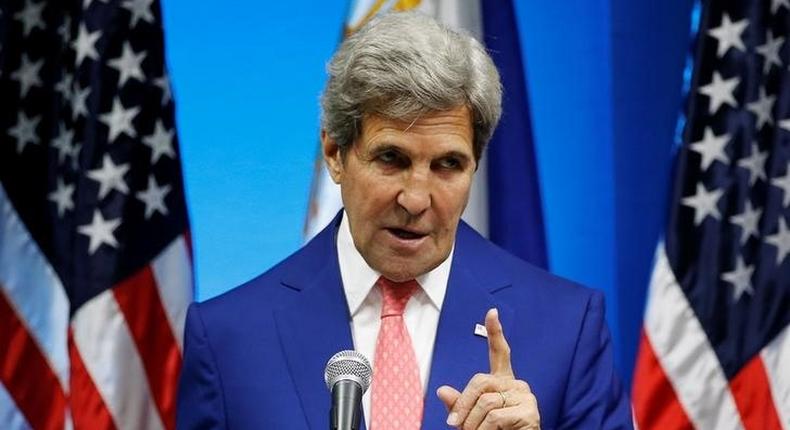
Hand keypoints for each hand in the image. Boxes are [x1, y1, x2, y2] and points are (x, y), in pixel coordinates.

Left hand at [436, 308, 539, 428]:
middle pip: (480, 381)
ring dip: (472, 425)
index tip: (492, 312)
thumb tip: (441, 390)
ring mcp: (525, 397)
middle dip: (463, 405)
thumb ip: (459, 404)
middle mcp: (516, 384)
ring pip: (486, 403)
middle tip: (454, 425)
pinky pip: (495, 417)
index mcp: (503, 382)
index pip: (500, 353)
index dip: (495, 332)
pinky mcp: (530, 412)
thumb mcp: (471, 419)